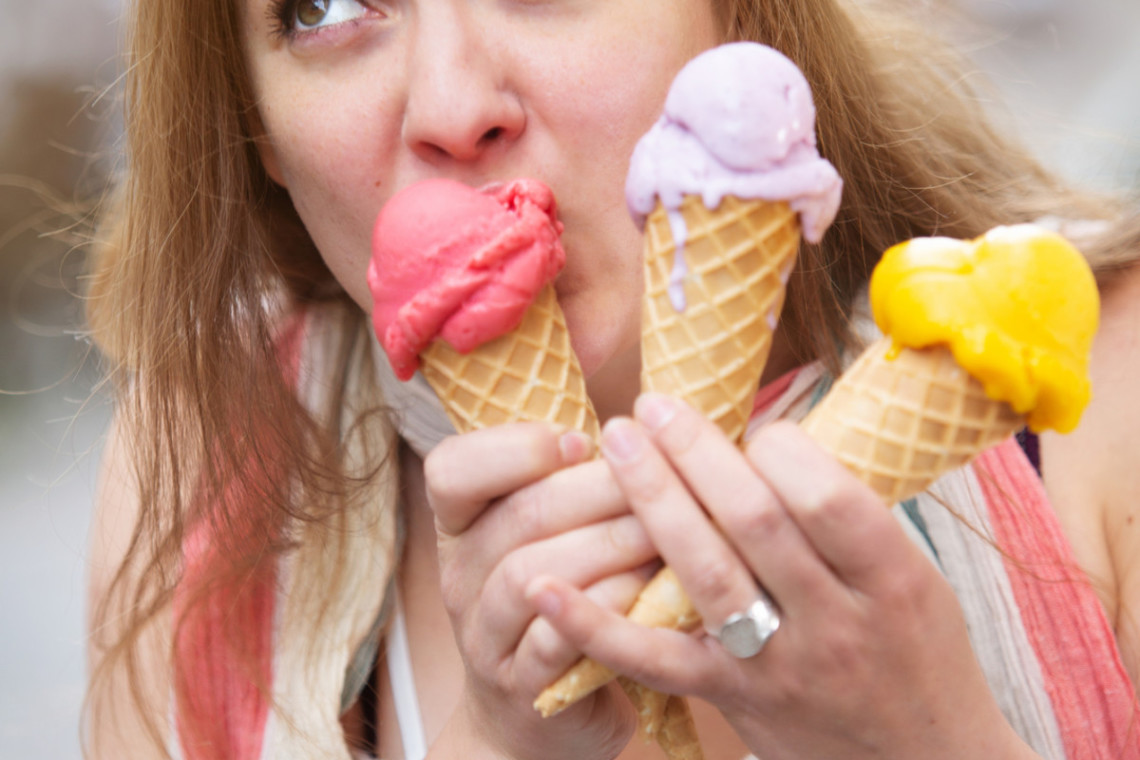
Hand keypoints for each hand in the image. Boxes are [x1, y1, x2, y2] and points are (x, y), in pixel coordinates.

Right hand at [424, 422, 650, 759]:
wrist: (534, 721)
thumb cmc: (560, 603)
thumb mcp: (547, 537)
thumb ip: (570, 479)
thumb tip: (634, 406)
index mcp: (462, 526)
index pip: (451, 469)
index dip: (514, 446)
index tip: (581, 440)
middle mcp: (460, 577)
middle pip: (517, 516)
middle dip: (596, 490)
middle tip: (660, 475)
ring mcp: (483, 636)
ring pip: (529, 574)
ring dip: (607, 546)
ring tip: (664, 532)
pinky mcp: (521, 688)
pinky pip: (555, 640)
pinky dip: (605, 609)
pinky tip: (648, 591)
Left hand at [528, 395, 1035, 759]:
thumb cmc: (916, 652)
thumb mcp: (913, 577)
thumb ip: (847, 518)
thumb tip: (764, 435)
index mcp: (891, 580)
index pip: (825, 497)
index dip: (776, 447)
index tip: (751, 424)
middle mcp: (835, 623)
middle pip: (754, 522)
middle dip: (694, 453)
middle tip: (650, 406)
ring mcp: (777, 667)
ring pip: (703, 575)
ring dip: (652, 499)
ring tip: (616, 441)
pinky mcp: (730, 700)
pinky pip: (656, 660)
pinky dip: (595, 624)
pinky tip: (546, 586)